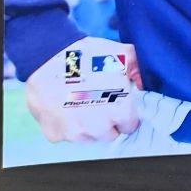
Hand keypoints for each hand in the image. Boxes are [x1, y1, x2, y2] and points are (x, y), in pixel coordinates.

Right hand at [25, 37, 141, 143]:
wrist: (48, 57)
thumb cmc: (87, 55)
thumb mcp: (122, 54)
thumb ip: (139, 69)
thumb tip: (142, 84)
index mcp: (119, 110)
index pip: (129, 126)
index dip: (125, 114)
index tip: (119, 105)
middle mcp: (98, 127)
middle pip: (109, 134)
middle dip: (107, 121)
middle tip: (99, 101)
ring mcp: (75, 133)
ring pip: (88, 137)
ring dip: (87, 125)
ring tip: (82, 102)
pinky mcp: (55, 134)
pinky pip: (66, 135)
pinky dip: (67, 124)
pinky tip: (65, 105)